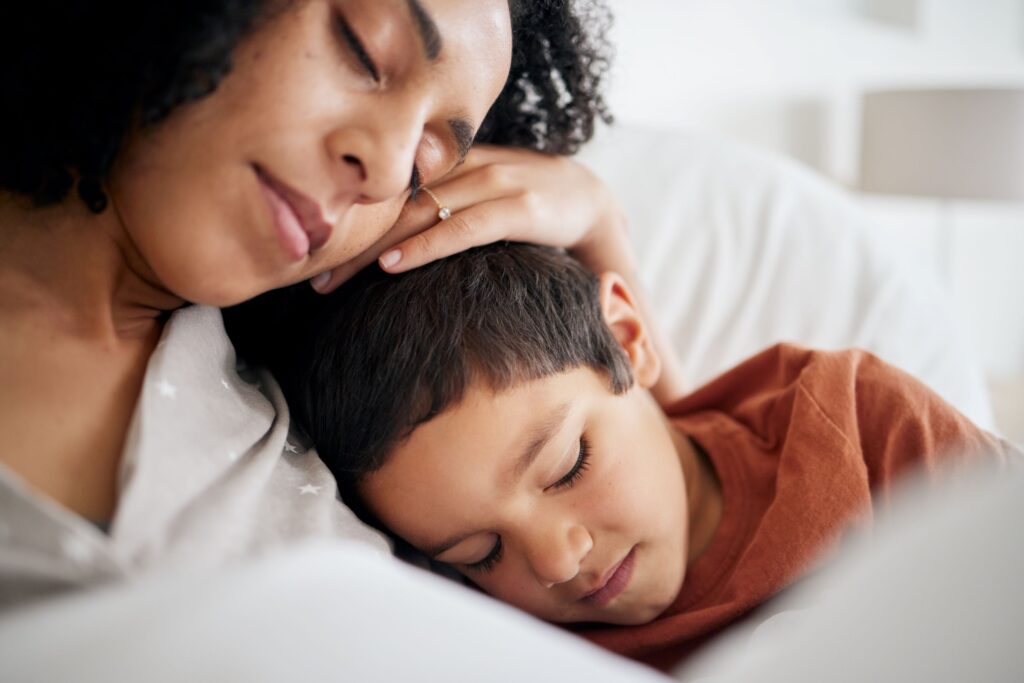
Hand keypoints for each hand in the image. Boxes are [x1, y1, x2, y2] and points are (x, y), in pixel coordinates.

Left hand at [309, 145, 633, 292]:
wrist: (592, 198)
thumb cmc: (525, 205)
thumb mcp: (473, 199)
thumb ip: (436, 210)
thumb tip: (385, 245)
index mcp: (448, 164)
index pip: (386, 191)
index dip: (348, 220)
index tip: (315, 253)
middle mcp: (464, 168)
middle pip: (392, 203)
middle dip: (350, 241)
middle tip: (311, 277)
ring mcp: (492, 184)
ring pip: (417, 214)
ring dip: (373, 249)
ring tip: (334, 280)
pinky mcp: (518, 207)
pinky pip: (462, 228)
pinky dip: (425, 246)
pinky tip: (393, 267)